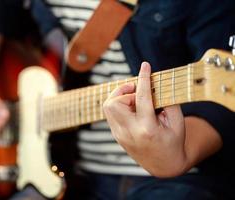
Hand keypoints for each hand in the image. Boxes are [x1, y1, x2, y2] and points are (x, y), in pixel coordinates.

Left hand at [103, 62, 186, 176]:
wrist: (164, 166)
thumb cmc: (173, 142)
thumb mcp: (177, 122)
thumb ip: (168, 101)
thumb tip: (155, 84)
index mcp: (147, 129)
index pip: (142, 97)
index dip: (143, 78)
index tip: (145, 65)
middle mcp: (129, 132)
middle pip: (113, 102)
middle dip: (124, 91)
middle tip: (138, 92)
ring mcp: (120, 135)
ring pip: (108, 107)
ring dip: (120, 98)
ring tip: (136, 100)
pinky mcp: (116, 136)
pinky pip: (111, 114)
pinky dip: (120, 106)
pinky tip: (132, 109)